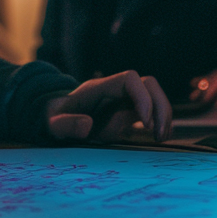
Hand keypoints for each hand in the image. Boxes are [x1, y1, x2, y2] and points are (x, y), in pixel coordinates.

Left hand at [45, 70, 172, 142]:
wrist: (57, 118)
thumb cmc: (55, 119)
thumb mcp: (53, 124)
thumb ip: (65, 124)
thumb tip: (87, 125)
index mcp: (99, 88)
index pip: (130, 79)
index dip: (142, 97)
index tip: (144, 123)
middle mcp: (116, 90)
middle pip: (149, 84)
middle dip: (159, 106)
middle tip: (158, 134)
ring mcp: (124, 99)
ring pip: (155, 96)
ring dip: (164, 115)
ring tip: (161, 138)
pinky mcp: (129, 111)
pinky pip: (153, 110)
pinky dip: (161, 122)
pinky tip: (159, 138)